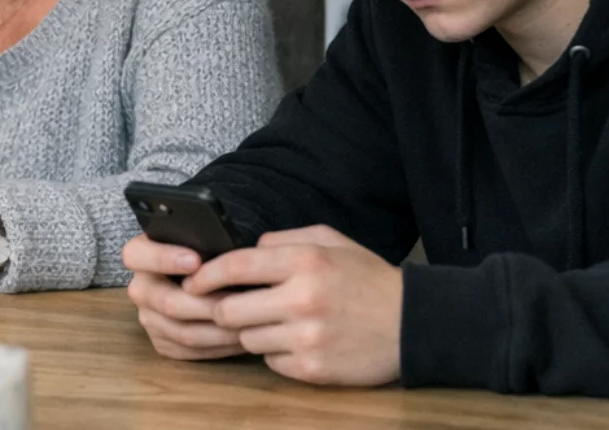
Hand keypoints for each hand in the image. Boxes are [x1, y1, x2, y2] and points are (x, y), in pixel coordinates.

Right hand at [122, 234, 245, 359]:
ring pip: (183, 332)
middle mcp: (140, 289)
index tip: (197, 262)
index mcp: (140, 255)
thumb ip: (207, 241)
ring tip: (251, 321)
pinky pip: (191, 351)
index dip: (164, 259)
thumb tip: (231, 248)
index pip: (136, 256)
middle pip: (168, 302)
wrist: (208, 282)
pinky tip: (243, 336)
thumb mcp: (204, 240)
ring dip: (221, 330)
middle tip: (241, 302)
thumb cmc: (209, 256)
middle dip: (209, 305)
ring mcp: (149, 318)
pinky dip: (220, 347)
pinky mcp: (162, 342)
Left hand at [190, 225, 402, 385]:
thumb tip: (245, 248)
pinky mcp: (314, 368)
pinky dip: (276, 354)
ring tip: (276, 322)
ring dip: (253, 332)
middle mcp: (303, 300)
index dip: (206, 275)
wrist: (415, 324)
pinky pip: (271, 362)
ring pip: (247, 339)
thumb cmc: (367, 278)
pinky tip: (297, 342)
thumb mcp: (331, 242)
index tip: (192, 281)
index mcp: (305, 262)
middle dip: (224, 309)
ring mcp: (308, 338)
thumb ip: (283, 239)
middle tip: (232, 306)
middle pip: (229, 310)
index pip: (236, 266)